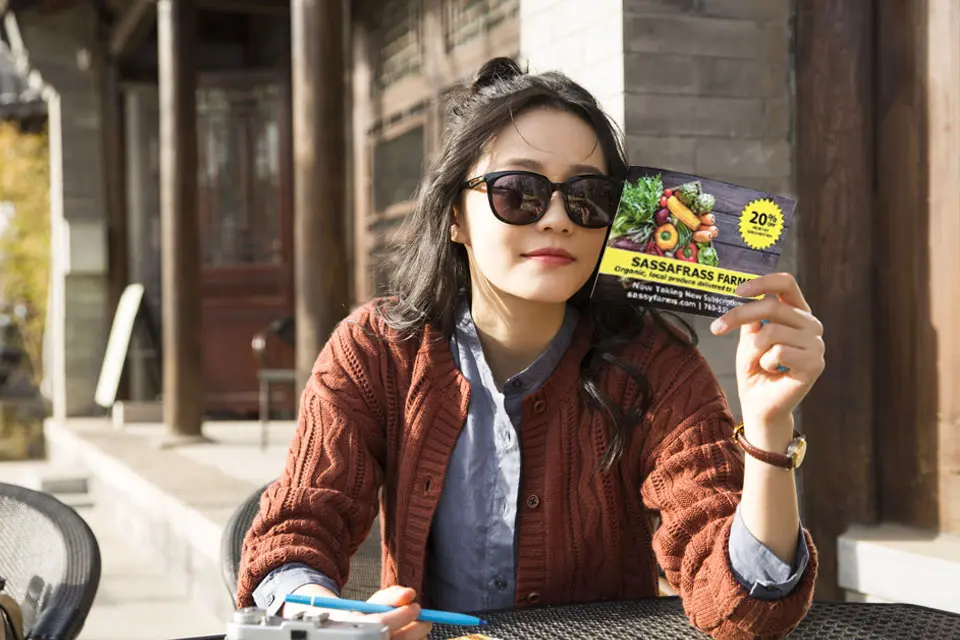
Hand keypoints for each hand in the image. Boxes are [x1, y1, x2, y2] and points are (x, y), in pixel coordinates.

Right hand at [287, 583, 431, 639]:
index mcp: (356, 626)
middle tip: (424, 619)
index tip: (416, 606)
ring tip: (415, 629)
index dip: (403, 615)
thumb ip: (393, 595)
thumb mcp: (375, 603)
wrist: (348, 635)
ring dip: (418, 638)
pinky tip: (411, 639)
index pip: (383, 624)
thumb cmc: (367, 616)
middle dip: (417, 628)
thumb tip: (410, 594)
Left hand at [710, 273, 824, 431]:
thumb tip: (743, 293)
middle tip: (717, 328)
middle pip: (771, 306)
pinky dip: (765, 362)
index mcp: (797, 312)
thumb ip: (751, 316)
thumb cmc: (754, 368)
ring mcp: (816, 344)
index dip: (762, 282)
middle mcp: (811, 324)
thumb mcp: (748, 336)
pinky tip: (773, 371)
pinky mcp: (815, 363)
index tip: (738, 290)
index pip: (786, 283)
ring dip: (753, 350)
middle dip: (739, 316)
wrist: (759, 403)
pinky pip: (778, 352)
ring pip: (771, 332)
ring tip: (758, 363)